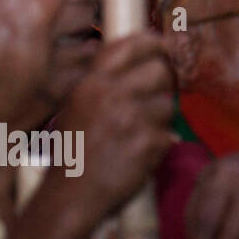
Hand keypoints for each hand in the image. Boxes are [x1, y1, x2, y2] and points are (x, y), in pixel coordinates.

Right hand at [57, 32, 174, 213]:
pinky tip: (139, 153)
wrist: (70, 196)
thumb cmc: (74, 151)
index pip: (131, 45)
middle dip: (164, 82)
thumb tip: (148, 57)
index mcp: (92, 83)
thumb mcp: (78, 106)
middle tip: (157, 96)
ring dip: (160, 118)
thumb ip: (107, 82)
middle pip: (160, 70)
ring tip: (137, 134)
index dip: (153, 42)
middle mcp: (112, 95)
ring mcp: (132, 118)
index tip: (163, 45)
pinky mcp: (149, 143)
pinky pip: (169, 133)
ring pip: (168, 103)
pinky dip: (159, 144)